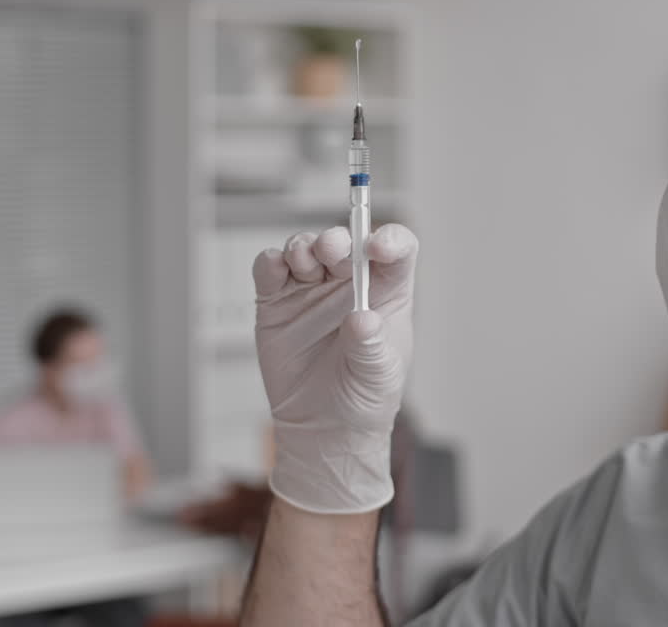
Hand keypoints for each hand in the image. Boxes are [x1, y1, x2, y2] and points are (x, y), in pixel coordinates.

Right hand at [252, 224, 417, 513]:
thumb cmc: (363, 399)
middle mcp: (350, 283)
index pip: (397, 251)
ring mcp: (311, 289)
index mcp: (387, 292)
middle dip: (336, 239)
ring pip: (305, 248)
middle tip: (332, 252)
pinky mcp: (276, 302)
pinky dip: (270, 262)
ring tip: (305, 269)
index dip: (391, 240)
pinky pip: (270, 269)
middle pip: (345, 241)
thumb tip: (362, 319)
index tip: (378, 248)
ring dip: (303, 247)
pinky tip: (275, 271)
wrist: (323, 428)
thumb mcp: (378, 378)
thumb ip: (371, 348)